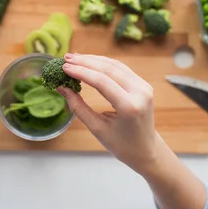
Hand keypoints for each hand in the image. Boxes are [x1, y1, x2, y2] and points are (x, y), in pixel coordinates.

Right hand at [58, 53, 160, 174]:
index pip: (101, 81)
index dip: (81, 72)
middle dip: (85, 62)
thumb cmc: (121, 144)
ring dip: (93, 60)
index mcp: (129, 107)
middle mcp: (140, 93)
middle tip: (66, 58)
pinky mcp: (143, 84)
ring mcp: (144, 86)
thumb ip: (78, 107)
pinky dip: (104, 64)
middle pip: (108, 69)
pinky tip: (90, 62)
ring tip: (74, 58)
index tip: (64, 67)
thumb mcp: (97, 128)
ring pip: (115, 65)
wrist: (146, 150)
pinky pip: (121, 69)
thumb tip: (61, 87)